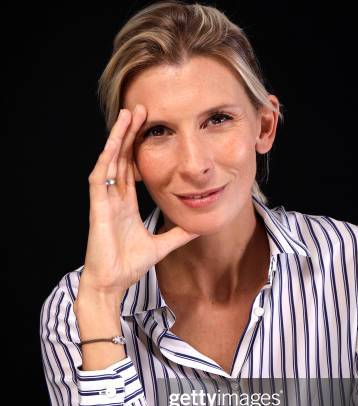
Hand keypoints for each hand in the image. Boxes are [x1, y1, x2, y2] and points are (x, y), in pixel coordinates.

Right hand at [80, 105, 198, 298]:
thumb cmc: (129, 265)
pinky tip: (113, 143)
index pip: (132, 168)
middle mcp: (114, 198)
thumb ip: (177, 235)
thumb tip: (199, 228)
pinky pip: (100, 178)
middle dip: (130, 133)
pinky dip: (106, 159)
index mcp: (126, 204)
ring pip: (110, 161)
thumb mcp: (161, 246)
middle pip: (121, 158)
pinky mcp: (98, 208)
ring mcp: (104, 201)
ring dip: (118, 138)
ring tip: (128, 114)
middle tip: (142, 109)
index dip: (139, 147)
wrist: (113, 283)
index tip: (151, 129)